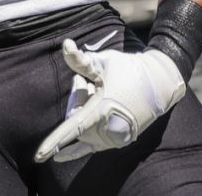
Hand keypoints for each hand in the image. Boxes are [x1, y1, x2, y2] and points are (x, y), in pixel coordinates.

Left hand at [34, 39, 186, 162]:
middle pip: (77, 118)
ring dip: (87, 110)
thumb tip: (66, 45)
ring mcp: (116, 138)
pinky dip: (89, 128)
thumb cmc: (130, 69)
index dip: (54, 143)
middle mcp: (109, 128)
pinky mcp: (121, 141)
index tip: (39, 155)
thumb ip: (80, 60)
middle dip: (80, 98)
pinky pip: (95, 140)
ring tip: (103, 92)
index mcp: (102, 109)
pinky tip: (88, 121)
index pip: (72, 129)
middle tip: (93, 82)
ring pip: (85, 128)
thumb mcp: (103, 62)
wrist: (161, 82)